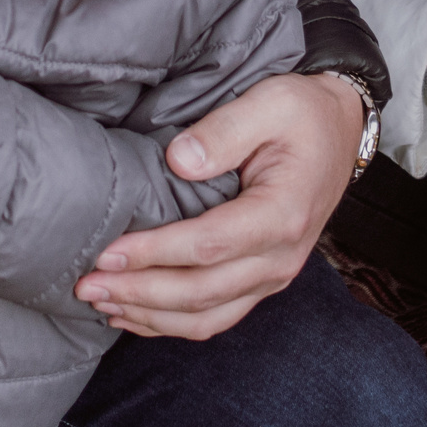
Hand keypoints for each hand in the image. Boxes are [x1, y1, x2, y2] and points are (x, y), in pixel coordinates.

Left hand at [75, 73, 362, 339]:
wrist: (339, 133)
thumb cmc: (302, 114)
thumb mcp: (270, 102)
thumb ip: (224, 130)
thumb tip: (179, 161)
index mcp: (283, 213)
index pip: (209, 246)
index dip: (155, 254)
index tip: (107, 252)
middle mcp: (282, 257)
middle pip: (201, 292)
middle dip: (138, 293)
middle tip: (86, 285)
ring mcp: (274, 276)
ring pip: (206, 317)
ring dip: (149, 316)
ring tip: (100, 303)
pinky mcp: (263, 282)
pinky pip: (216, 317)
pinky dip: (171, 324)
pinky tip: (133, 315)